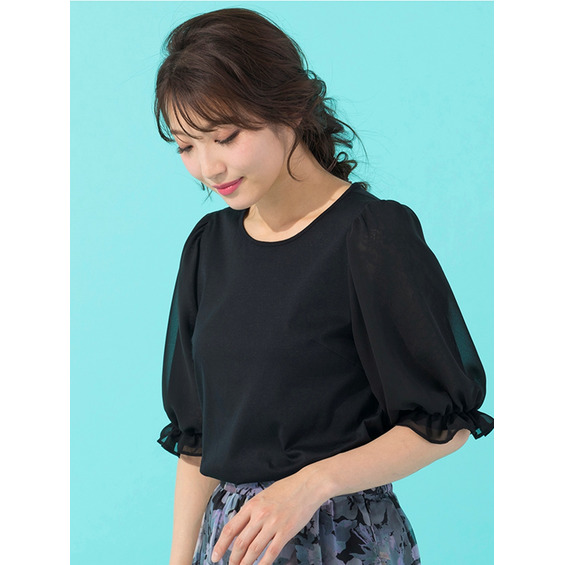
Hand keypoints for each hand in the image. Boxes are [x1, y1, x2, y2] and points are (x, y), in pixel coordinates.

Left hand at [211, 469, 326, 564]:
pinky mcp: (286, 532)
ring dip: (245, 564)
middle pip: (240, 543)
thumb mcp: (263, 496)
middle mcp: (260, 515)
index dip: (220, 545)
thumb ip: (252, 511)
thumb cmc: (286, 489)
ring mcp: (273, 524)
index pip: (230, 529)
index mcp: (252, 505)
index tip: (215, 556)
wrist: (307, 485)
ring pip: (254, 550)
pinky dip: (263, 564)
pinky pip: (271, 552)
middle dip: (233, 559)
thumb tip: (240, 528)